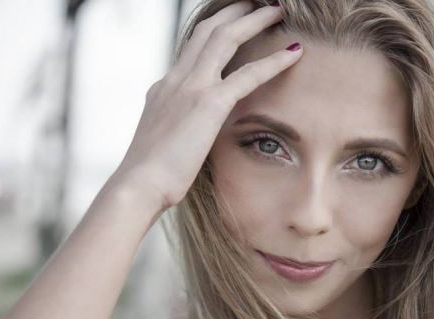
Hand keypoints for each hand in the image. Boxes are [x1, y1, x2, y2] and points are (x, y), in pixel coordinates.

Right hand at [114, 0, 302, 210]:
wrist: (139, 185)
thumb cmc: (149, 176)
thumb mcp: (160, 142)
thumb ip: (174, 129)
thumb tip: (184, 136)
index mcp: (164, 88)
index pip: (191, 48)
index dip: (215, 30)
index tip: (232, 22)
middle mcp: (176, 80)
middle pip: (208, 31)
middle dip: (234, 12)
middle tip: (257, 2)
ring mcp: (191, 87)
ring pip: (225, 38)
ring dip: (254, 19)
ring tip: (278, 9)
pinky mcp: (208, 104)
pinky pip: (248, 76)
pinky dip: (273, 62)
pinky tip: (294, 53)